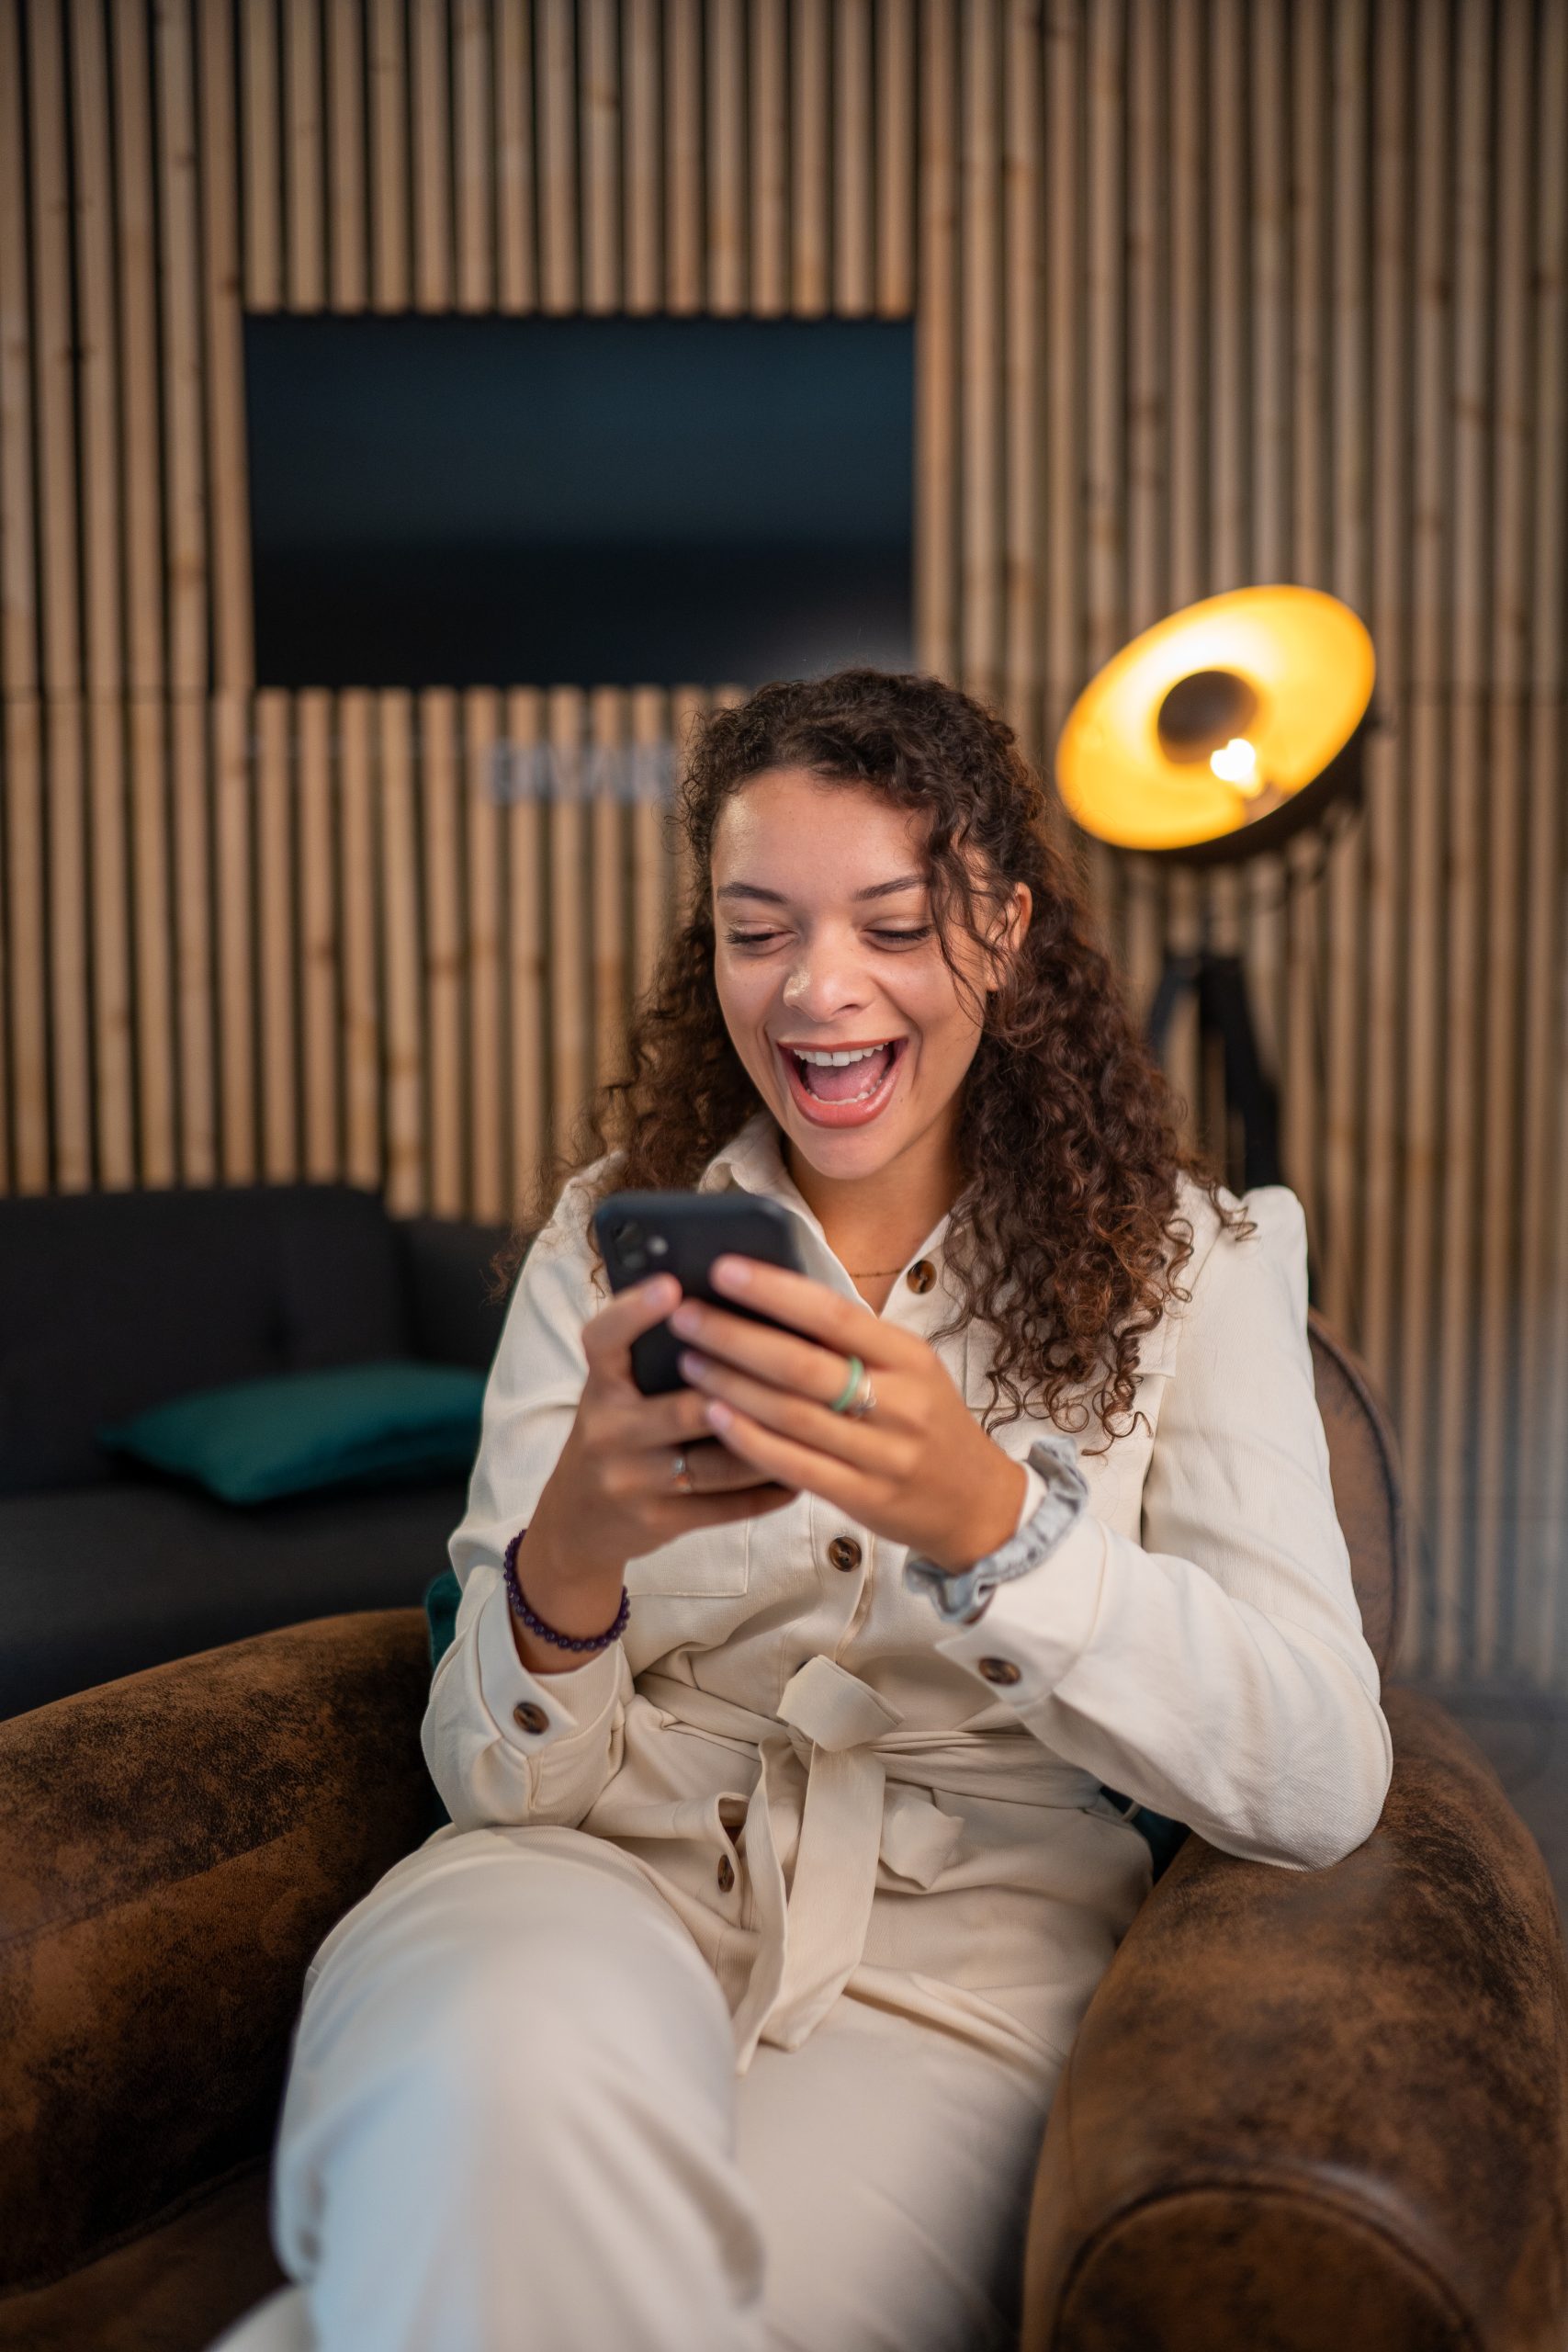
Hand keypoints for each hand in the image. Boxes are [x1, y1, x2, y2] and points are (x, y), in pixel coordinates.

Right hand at [517, 1272, 798, 1660]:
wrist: (577, 1521)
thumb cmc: (618, 1434)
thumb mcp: (618, 1391)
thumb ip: (655, 1358)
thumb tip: (734, 1309)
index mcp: (600, 1385)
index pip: (604, 1340)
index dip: (634, 1311)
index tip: (672, 1286)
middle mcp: (608, 1431)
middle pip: (685, 1408)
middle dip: (745, 1393)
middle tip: (802, 1371)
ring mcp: (630, 1481)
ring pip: (717, 1463)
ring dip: (770, 1445)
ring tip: (816, 1426)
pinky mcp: (657, 1522)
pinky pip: (725, 1507)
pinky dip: (767, 1490)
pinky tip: (798, 1475)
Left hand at [665, 1256, 1027, 1574]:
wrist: (976, 1503)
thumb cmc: (926, 1421)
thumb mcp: (909, 1370)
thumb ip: (852, 1343)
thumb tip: (773, 1298)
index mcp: (909, 1357)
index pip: (834, 1315)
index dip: (775, 1290)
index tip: (723, 1269)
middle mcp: (900, 1403)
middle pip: (803, 1366)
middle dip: (735, 1338)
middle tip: (685, 1317)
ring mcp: (883, 1454)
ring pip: (792, 1416)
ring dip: (732, 1386)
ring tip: (688, 1362)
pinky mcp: (864, 1497)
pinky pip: (795, 1466)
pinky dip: (749, 1440)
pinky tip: (714, 1418)